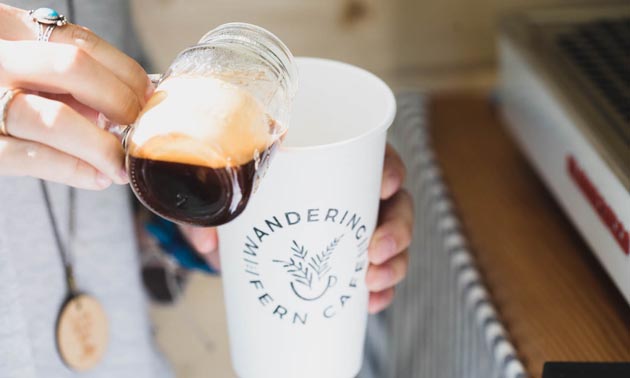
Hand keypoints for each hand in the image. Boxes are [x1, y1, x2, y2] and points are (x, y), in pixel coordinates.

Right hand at [0, 4, 150, 188]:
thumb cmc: (5, 91)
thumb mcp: (30, 70)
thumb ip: (70, 79)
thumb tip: (133, 103)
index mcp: (10, 30)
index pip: (82, 43)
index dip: (126, 73)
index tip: (149, 98)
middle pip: (73, 68)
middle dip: (119, 101)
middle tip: (139, 127)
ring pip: (55, 118)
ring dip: (102, 146)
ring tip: (122, 163)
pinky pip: (32, 158)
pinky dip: (74, 170)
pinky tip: (98, 177)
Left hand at [180, 144, 413, 311]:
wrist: (227, 225)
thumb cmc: (231, 191)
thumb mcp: (217, 187)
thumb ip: (207, 203)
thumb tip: (210, 240)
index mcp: (330, 160)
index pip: (374, 154)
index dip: (390, 169)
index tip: (384, 186)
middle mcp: (349, 192)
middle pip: (395, 203)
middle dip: (396, 228)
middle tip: (374, 250)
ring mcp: (350, 227)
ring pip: (391, 240)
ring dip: (393, 263)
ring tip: (371, 282)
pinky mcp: (344, 259)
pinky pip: (376, 272)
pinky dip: (381, 290)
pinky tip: (372, 303)